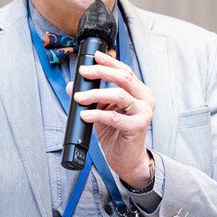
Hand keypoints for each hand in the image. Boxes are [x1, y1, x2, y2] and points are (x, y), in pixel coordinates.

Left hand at [65, 50, 155, 187]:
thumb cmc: (117, 134)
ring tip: (79, 97)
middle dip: (101, 72)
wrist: (127, 159)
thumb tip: (72, 86)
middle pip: (123, 78)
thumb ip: (91, 96)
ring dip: (95, 94)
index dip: (109, 62)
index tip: (94, 57)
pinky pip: (114, 117)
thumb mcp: (102, 110)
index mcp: (139, 92)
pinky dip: (97, 114)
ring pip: (119, 95)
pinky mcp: (137, 127)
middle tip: (84, 72)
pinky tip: (86, 114)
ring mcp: (143, 112)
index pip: (124, 71)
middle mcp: (144, 99)